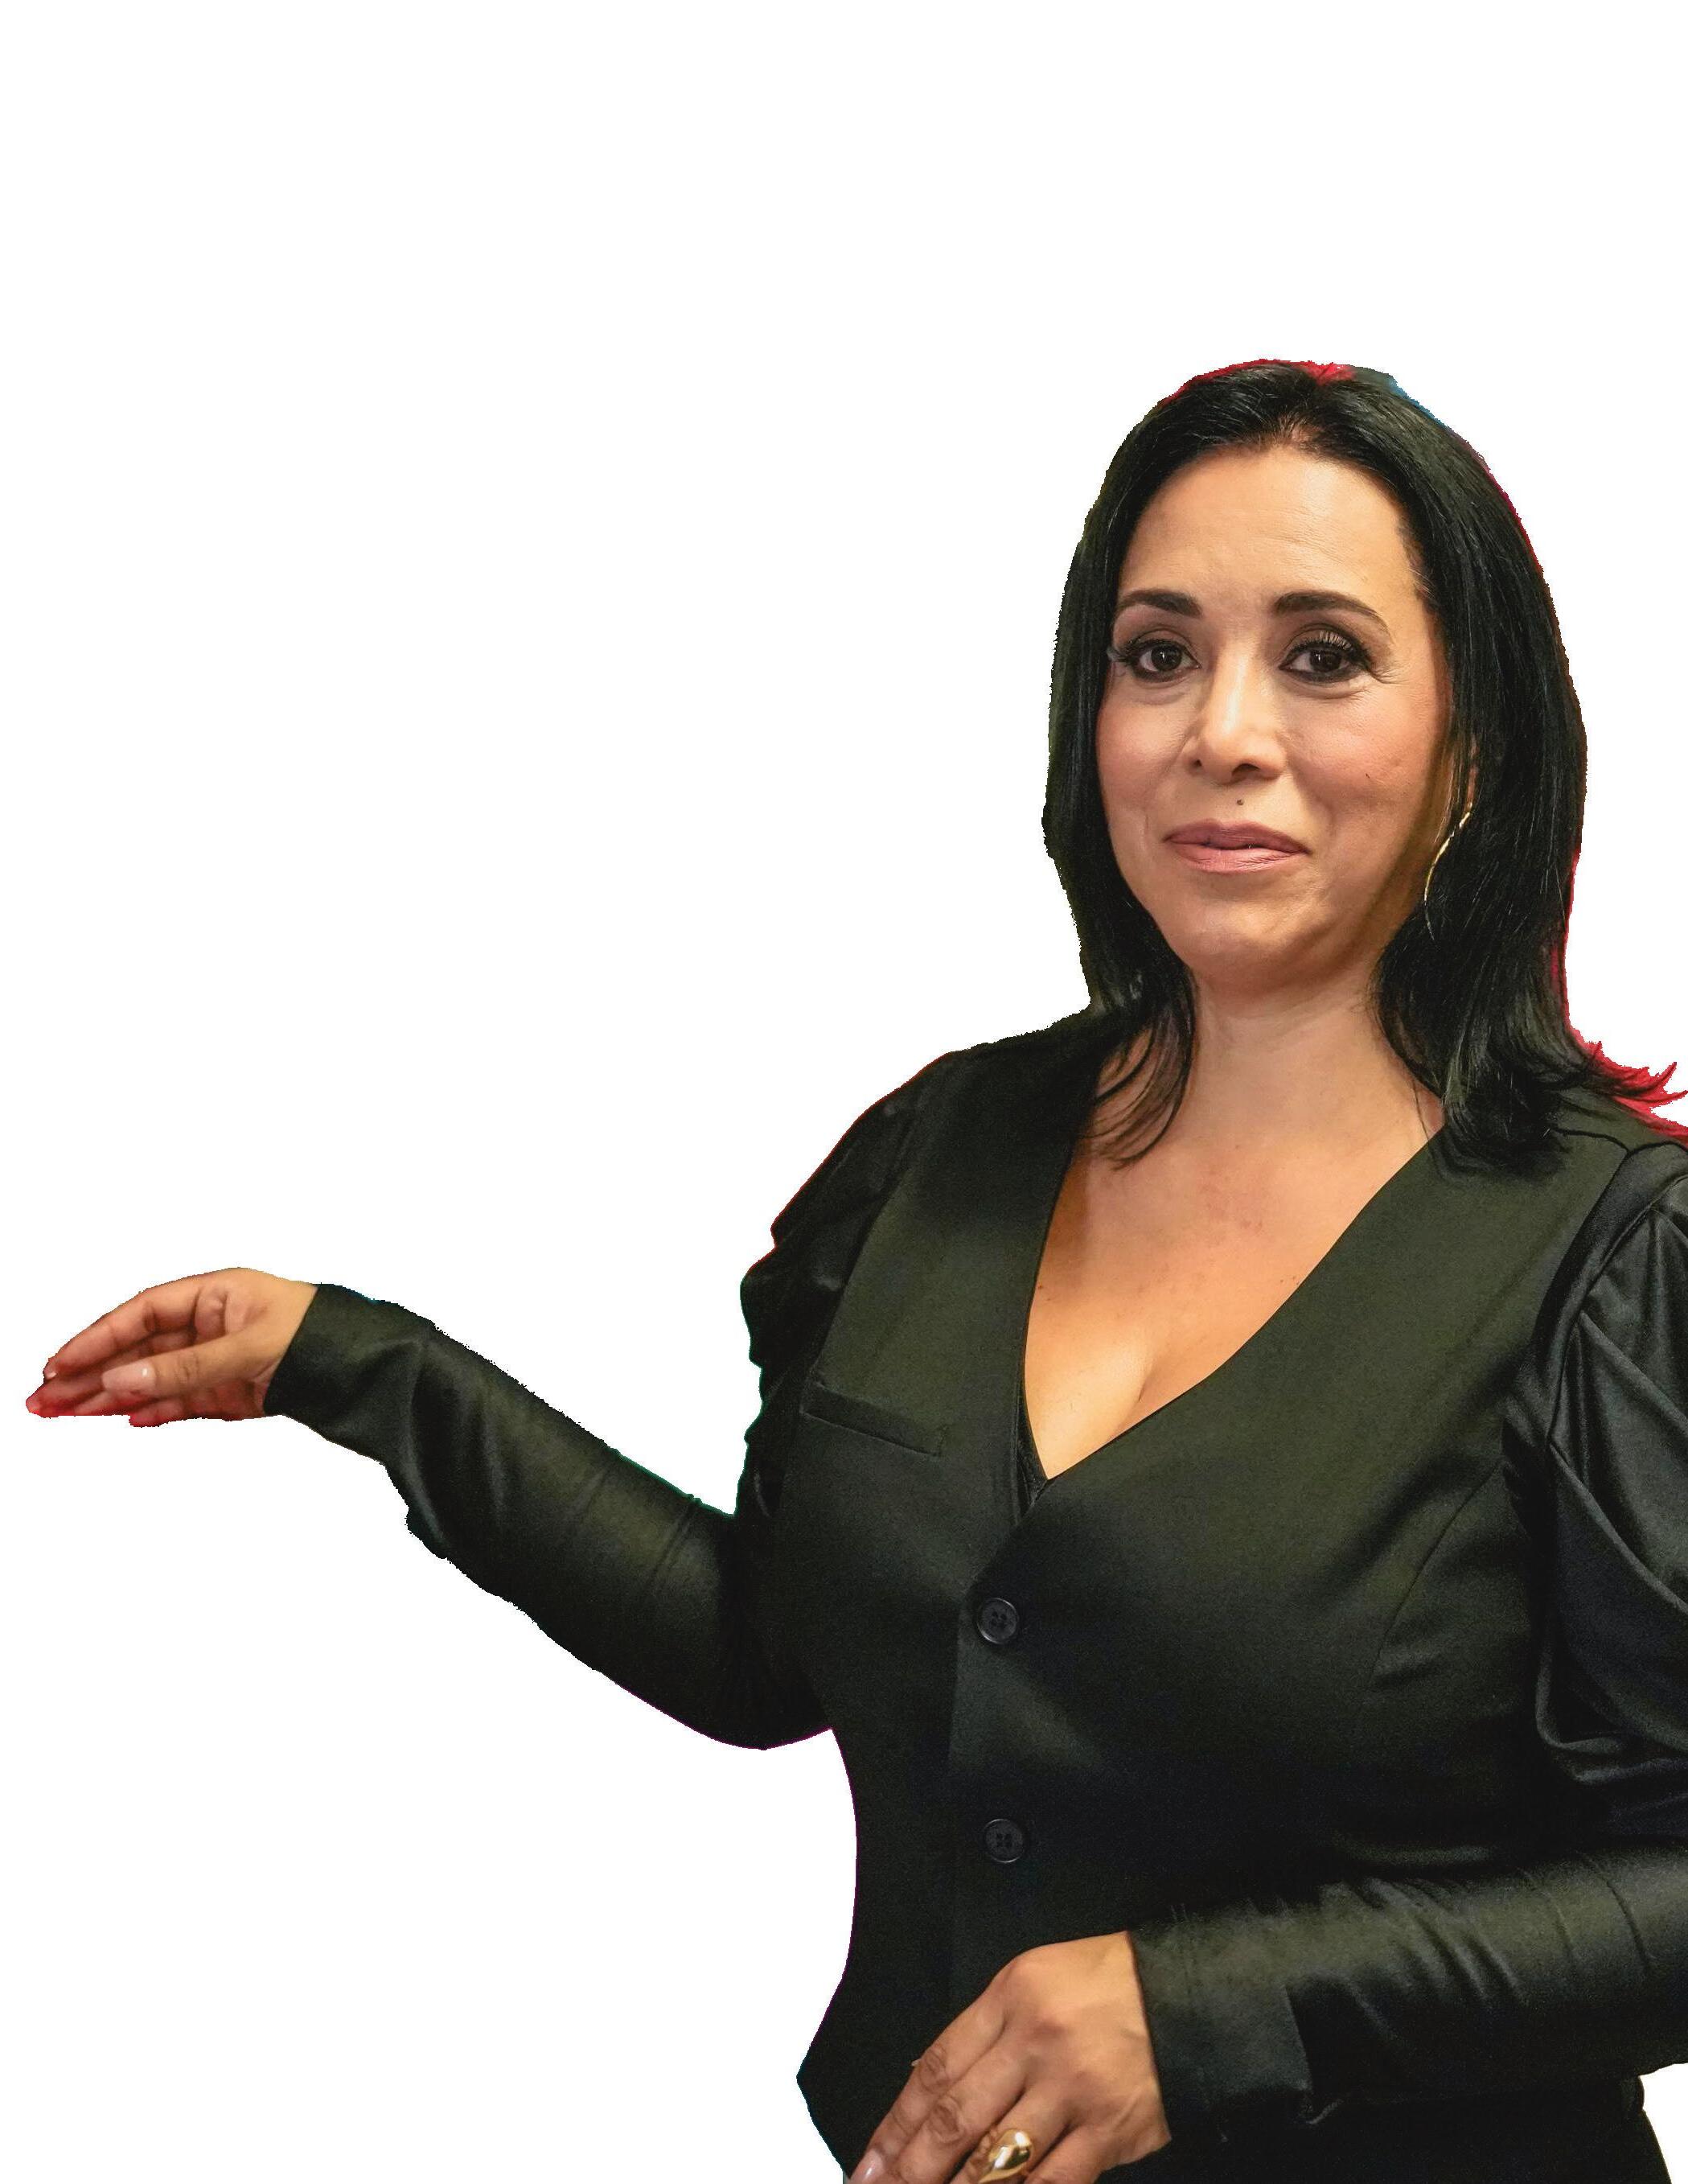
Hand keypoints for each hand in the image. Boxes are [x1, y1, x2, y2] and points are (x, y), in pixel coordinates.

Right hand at [24, 1268, 318, 1426]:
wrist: (376, 1369)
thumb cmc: (323, 1336)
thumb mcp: (251, 1348)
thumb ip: (186, 1367)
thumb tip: (123, 1380)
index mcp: (218, 1294)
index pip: (143, 1313)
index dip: (98, 1338)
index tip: (60, 1365)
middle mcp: (216, 1324)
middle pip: (140, 1349)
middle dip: (90, 1374)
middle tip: (43, 1401)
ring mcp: (225, 1360)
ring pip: (155, 1379)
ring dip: (111, 1396)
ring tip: (65, 1414)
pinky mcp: (239, 1392)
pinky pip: (186, 1400)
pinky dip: (157, 1409)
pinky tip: (126, 1418)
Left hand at [849, 1930, 1170, 2182]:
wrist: (1191, 1991)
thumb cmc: (1109, 1984)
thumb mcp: (1035, 1980)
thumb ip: (987, 2034)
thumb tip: (934, 2091)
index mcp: (1009, 1998)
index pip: (937, 2067)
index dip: (897, 2122)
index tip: (870, 2161)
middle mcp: (1034, 2042)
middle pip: (957, 2117)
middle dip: (912, 2168)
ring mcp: (1072, 2088)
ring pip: (997, 2158)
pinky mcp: (1109, 2129)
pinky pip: (1054, 2180)